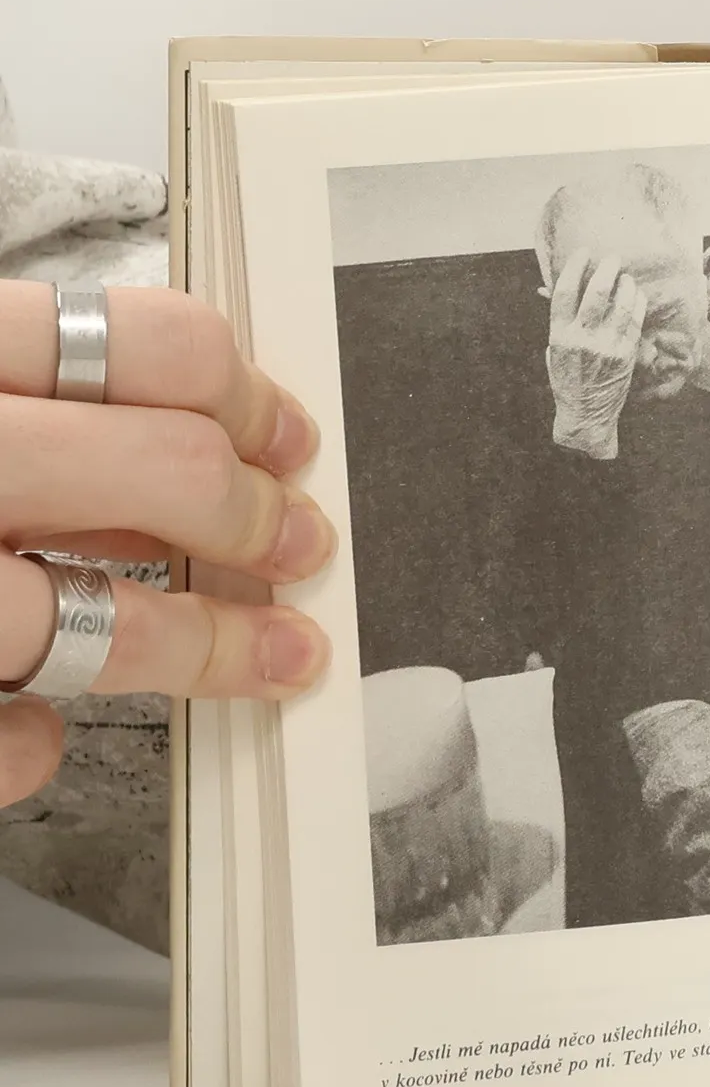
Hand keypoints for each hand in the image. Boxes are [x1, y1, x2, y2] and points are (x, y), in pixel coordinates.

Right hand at [0, 280, 335, 809]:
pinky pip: (5, 735)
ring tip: (281, 653)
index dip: (241, 395)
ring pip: (102, 620)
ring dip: (213, 643)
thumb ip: (46, 421)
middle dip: (258, 515)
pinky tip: (40, 731)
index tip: (292, 438)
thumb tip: (200, 451)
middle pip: (162, 468)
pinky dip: (32, 743)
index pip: (131, 343)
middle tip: (303, 543)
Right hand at [545, 251, 647, 458]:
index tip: (583, 253)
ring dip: (625, 286)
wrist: (586, 415)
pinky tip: (637, 296)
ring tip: (627, 277)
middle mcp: (582, 339)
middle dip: (606, 270)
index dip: (574, 268)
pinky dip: (637, 304)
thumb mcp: (554, 351)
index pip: (564, 292)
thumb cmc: (568, 381)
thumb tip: (557, 290)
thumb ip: (560, 322)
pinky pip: (634, 322)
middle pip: (595, 294)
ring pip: (620, 306)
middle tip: (613, 259)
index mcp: (559, 335)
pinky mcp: (626, 356)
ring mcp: (606, 347)